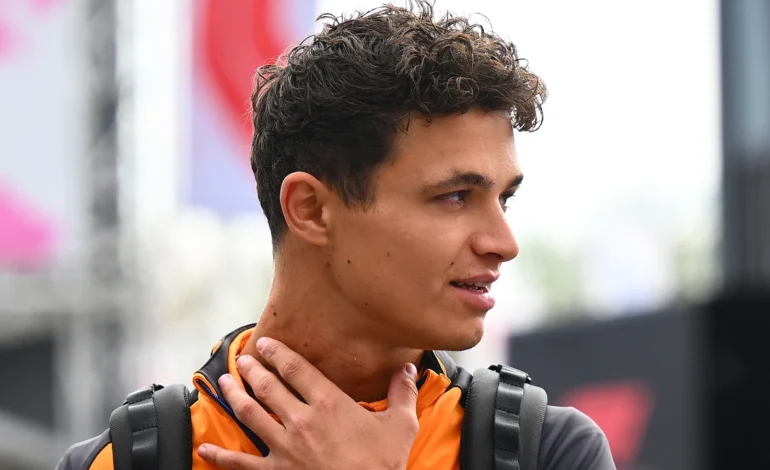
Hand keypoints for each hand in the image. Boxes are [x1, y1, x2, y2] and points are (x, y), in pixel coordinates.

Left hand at [197, 337, 419, 469]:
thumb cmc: (382, 465)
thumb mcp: (401, 426)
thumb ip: (402, 393)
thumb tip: (408, 368)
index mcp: (328, 403)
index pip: (296, 369)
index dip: (277, 353)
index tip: (264, 343)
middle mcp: (301, 420)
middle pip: (268, 386)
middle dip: (252, 369)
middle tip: (243, 357)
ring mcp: (284, 447)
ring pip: (250, 414)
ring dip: (235, 395)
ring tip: (226, 381)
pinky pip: (242, 463)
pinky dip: (221, 456)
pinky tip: (205, 449)